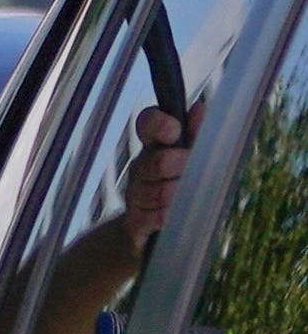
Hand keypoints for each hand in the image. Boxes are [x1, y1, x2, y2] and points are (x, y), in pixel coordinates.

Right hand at [126, 106, 192, 239]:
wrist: (151, 226)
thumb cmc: (176, 184)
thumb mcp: (190, 156)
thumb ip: (196, 133)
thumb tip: (199, 108)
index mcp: (155, 146)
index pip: (147, 123)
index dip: (159, 125)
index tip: (174, 131)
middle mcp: (141, 166)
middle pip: (158, 161)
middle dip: (181, 167)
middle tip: (193, 171)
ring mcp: (135, 193)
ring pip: (159, 192)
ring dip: (178, 195)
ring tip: (187, 196)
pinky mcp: (134, 220)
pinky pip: (151, 217)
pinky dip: (167, 216)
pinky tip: (173, 215)